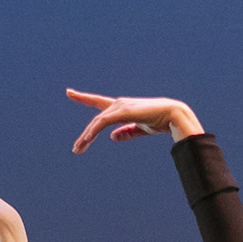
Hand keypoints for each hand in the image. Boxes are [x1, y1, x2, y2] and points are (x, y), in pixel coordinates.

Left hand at [65, 90, 200, 151]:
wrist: (173, 115)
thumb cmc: (160, 121)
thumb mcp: (140, 129)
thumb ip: (126, 132)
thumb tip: (111, 137)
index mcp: (122, 108)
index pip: (99, 103)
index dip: (83, 98)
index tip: (69, 92)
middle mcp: (118, 105)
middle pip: (96, 120)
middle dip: (85, 135)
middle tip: (76, 149)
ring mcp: (120, 107)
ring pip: (97, 122)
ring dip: (87, 137)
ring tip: (78, 149)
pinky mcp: (122, 112)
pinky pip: (103, 122)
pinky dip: (94, 130)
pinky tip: (87, 139)